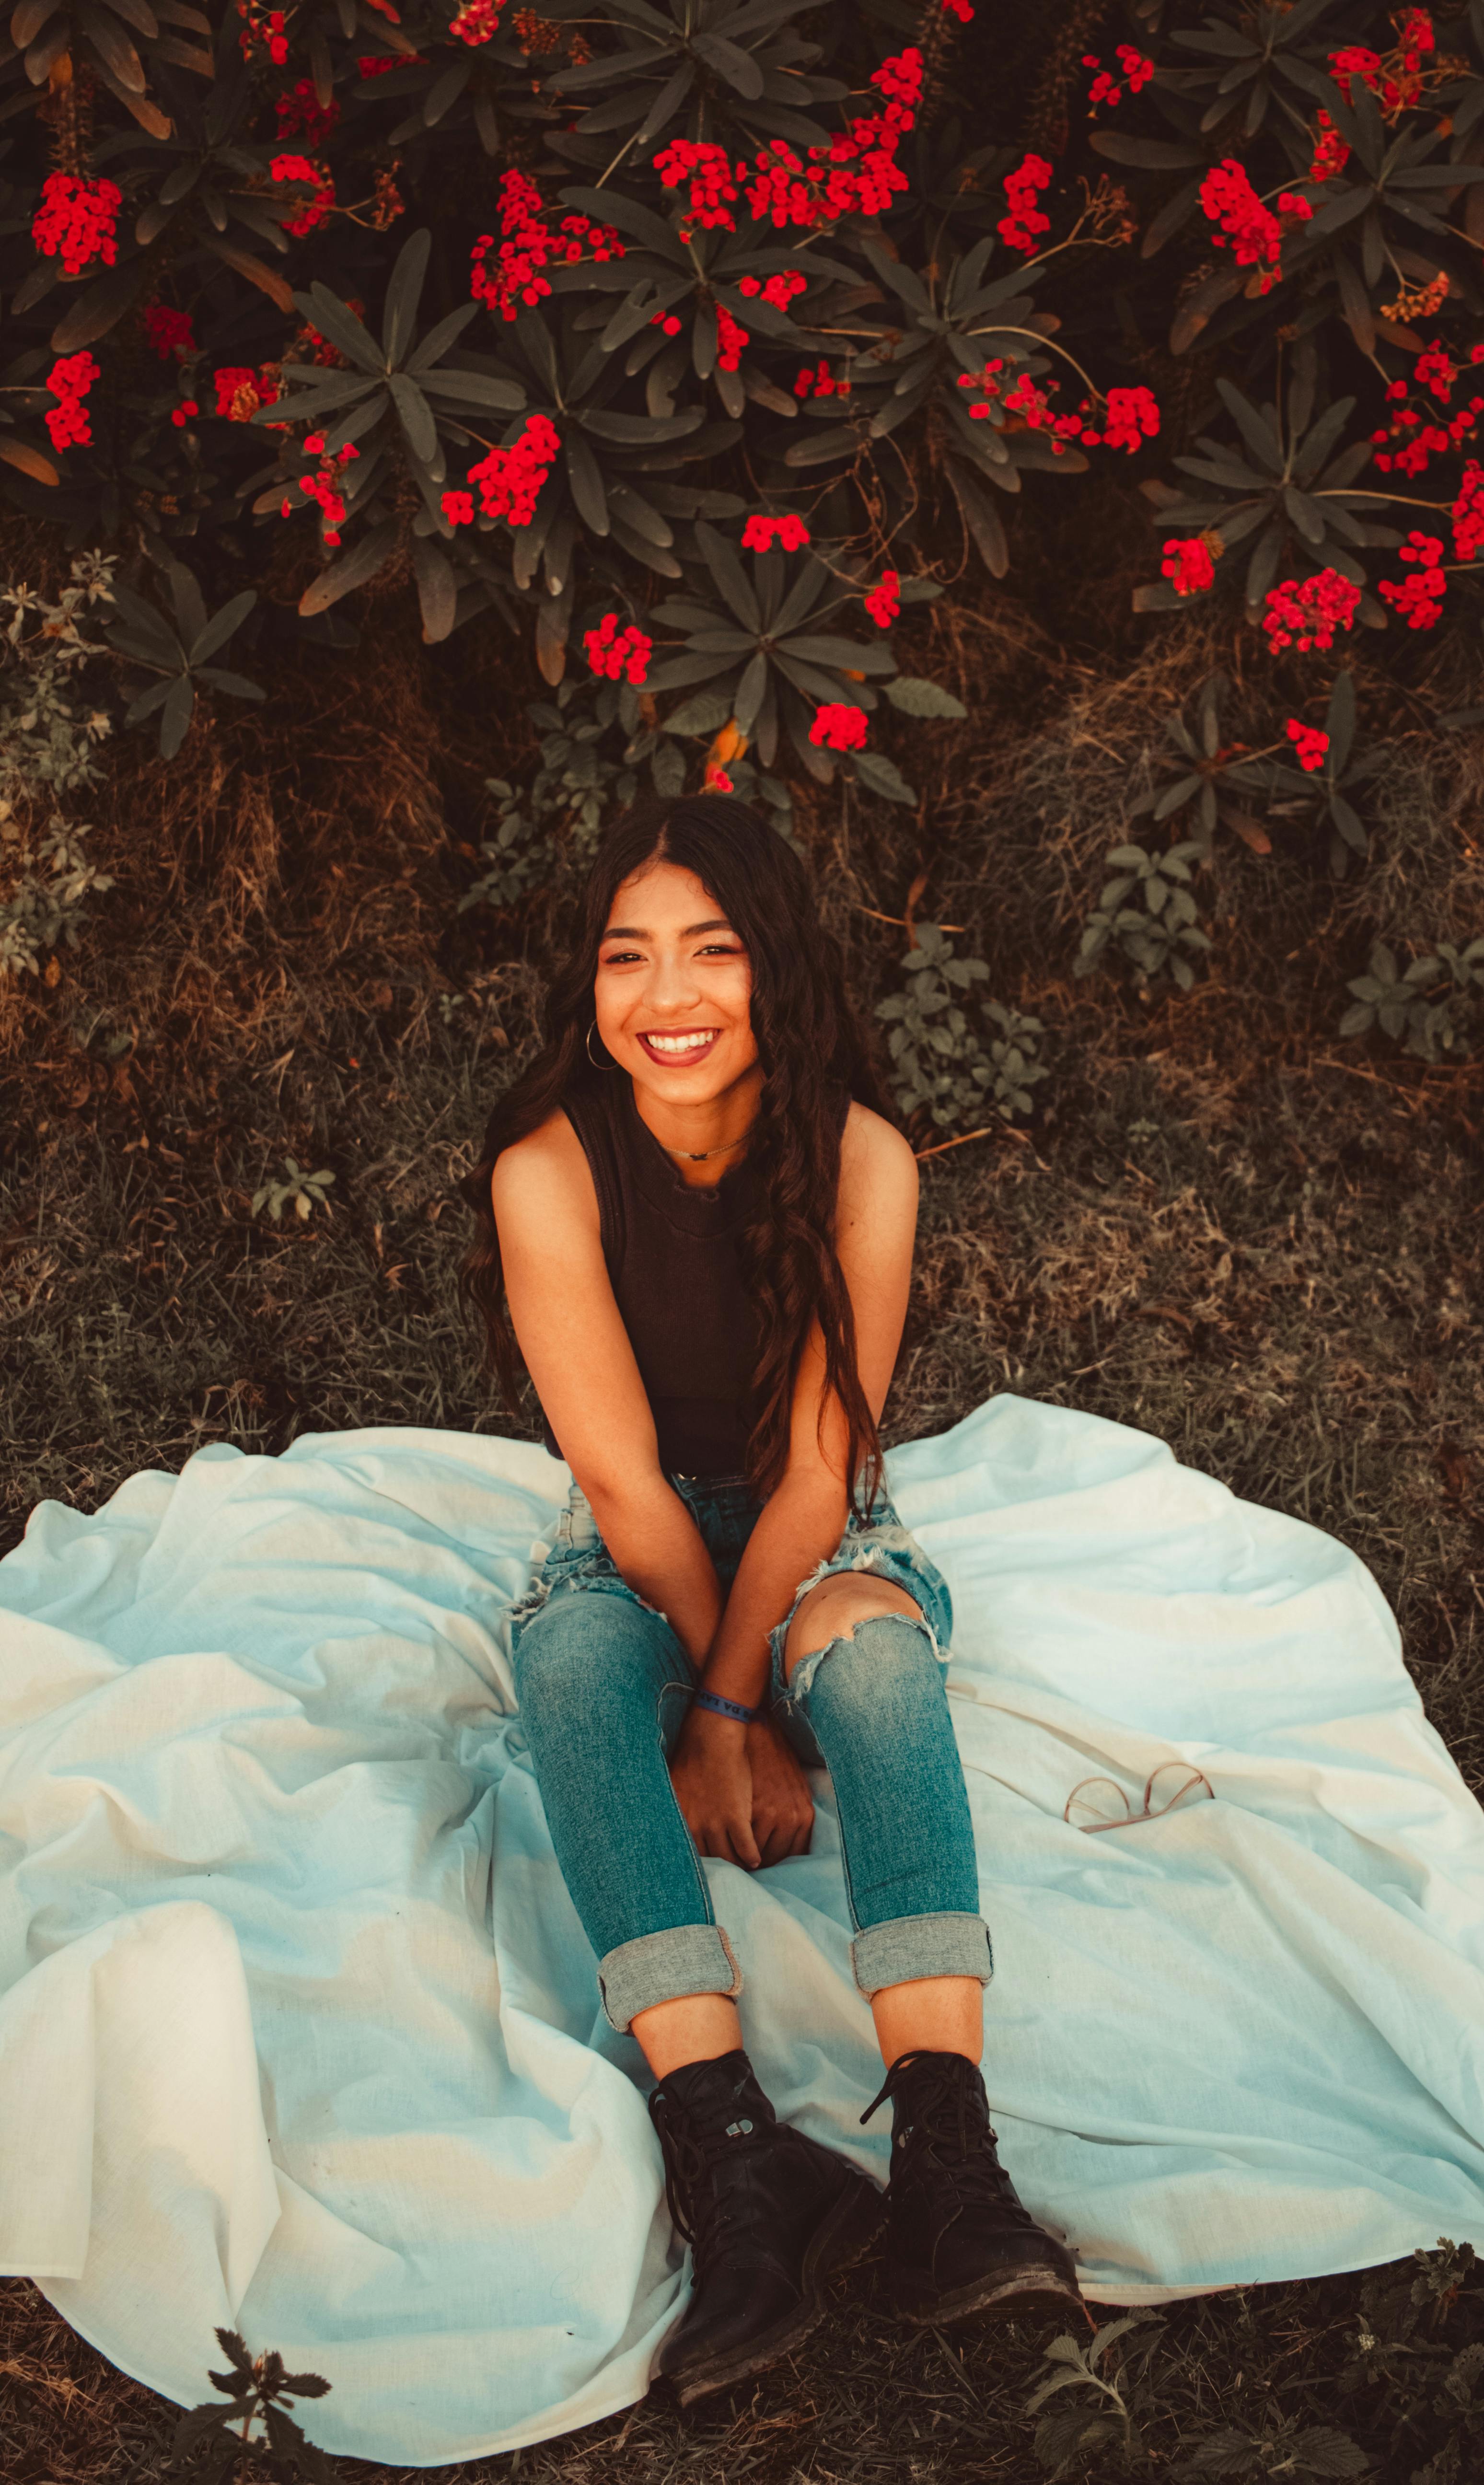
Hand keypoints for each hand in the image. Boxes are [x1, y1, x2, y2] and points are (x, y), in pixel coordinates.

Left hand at [670, 1708, 759, 1868]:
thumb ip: (673, 1811)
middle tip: (727, 1873)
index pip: (687, 1854)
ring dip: (737, 1864)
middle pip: (709, 1859)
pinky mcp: (737, 1817)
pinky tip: (755, 1859)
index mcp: (678, 1821)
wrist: (712, 1739)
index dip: (698, 1864)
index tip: (704, 1870)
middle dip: (719, 1868)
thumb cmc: (691, 1758)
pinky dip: (751, 1855)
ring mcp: (716, 1824)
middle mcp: (695, 1827)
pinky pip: (746, 1846)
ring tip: (743, 1868)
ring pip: (728, 1857)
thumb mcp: (672, 1788)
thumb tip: (661, 1820)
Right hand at [745, 1714, 813, 1865]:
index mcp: (804, 1816)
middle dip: (762, 1864)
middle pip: (775, 1857)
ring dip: (745, 1858)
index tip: (767, 1864)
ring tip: (736, 1859)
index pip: (792, 1854)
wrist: (759, 1735)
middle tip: (750, 1866)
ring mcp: (768, 1816)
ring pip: (755, 1853)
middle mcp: (790, 1819)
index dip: (778, 1861)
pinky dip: (733, 1847)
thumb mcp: (797, 1790)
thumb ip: (796, 1819)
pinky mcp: (745, 1812)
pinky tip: (727, 1846)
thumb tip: (790, 1848)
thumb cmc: (776, 1761)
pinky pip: (740, 1843)